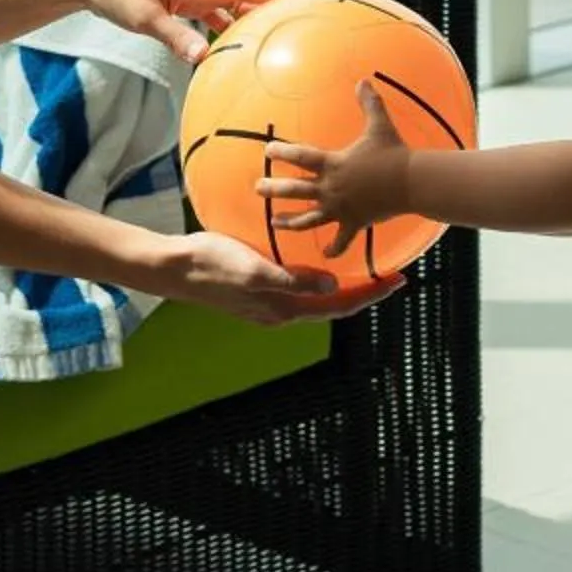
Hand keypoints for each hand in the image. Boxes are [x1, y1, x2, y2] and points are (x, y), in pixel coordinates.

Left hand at [65, 0, 313, 62]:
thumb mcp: (143, 17)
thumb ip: (175, 36)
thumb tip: (204, 58)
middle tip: (315, 8)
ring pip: (236, 6)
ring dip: (257, 17)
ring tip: (285, 32)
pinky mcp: (184, 5)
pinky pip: (217, 17)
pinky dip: (230, 30)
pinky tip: (238, 49)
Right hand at [157, 230, 397, 324]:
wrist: (175, 267)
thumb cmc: (213, 264)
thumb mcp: (255, 270)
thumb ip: (292, 280)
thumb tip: (331, 286)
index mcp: (284, 309)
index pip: (338, 305)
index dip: (370, 295)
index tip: (396, 283)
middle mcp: (281, 311)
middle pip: (334, 304)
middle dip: (365, 291)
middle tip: (393, 274)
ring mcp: (270, 303)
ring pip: (318, 297)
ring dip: (344, 285)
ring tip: (368, 267)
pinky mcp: (260, 290)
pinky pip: (300, 287)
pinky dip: (320, 278)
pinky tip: (322, 260)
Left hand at [255, 82, 411, 259]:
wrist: (410, 182)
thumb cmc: (393, 152)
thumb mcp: (379, 124)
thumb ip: (369, 102)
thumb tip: (363, 79)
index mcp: (333, 163)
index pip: (300, 156)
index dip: (281, 152)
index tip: (267, 151)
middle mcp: (331, 188)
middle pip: (295, 190)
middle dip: (273, 190)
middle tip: (257, 189)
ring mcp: (340, 208)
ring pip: (308, 218)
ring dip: (290, 222)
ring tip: (275, 223)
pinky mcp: (354, 223)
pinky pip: (341, 240)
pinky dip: (333, 249)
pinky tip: (325, 254)